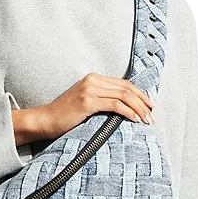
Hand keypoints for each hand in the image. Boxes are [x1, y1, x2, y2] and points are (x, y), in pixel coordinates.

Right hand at [37, 72, 155, 139]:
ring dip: (139, 109)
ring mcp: (90, 90)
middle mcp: (92, 80)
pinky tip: (135, 120)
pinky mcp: (87, 102)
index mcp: (93, 78)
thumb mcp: (85, 104)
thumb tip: (122, 109)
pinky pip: (115, 105)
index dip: (140, 94)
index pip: (124, 84)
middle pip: (127, 88)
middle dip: (143, 102)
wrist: (44, 120)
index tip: (149, 106)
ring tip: (147, 120)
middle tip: (152, 115)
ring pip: (124, 96)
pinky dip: (128, 112)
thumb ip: (101, 100)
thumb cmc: (64, 116)